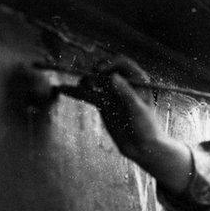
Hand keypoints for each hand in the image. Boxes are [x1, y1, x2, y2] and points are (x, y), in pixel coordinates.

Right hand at [70, 56, 192, 192]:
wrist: (142, 147)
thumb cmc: (146, 127)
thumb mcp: (137, 109)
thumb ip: (125, 93)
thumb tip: (112, 77)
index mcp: (137, 79)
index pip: (121, 63)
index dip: (109, 64)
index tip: (100, 71)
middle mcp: (124, 83)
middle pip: (105, 69)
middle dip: (95, 72)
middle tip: (89, 81)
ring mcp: (112, 93)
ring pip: (95, 81)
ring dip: (85, 81)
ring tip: (80, 85)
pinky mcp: (103, 104)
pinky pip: (88, 95)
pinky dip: (77, 92)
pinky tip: (63, 89)